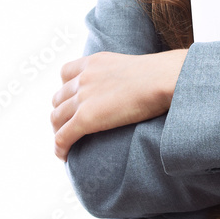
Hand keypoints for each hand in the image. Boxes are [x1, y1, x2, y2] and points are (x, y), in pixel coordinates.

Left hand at [50, 49, 187, 160]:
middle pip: (58, 98)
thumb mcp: (134, 66)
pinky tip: (64, 156)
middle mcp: (84, 78)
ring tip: (67, 143)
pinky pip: (63, 137)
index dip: (66, 89)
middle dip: (61, 113)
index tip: (74, 101)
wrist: (163, 79)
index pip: (65, 73)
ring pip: (56, 118)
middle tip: (71, 127)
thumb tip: (139, 86)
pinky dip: (59, 148)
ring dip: (58, 131)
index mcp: (94, 62)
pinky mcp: (86, 118)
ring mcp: (83, 98)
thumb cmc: (161, 74)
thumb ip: (125, 75)